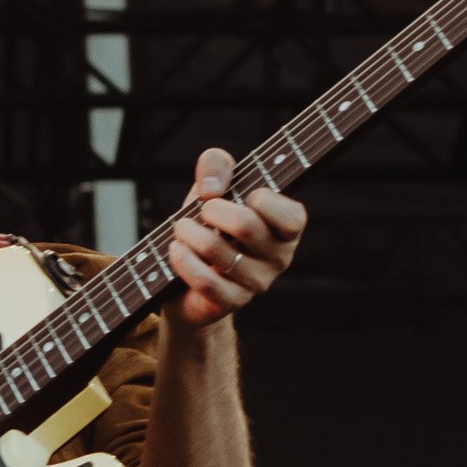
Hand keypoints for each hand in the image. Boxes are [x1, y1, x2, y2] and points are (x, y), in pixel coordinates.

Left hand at [166, 147, 307, 329]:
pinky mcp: (231, 302)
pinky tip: (175, 249)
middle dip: (212, 210)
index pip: (291, 216)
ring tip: (182, 228)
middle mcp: (279, 258)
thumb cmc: (211, 222)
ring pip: (217, 250)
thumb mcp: (216, 184)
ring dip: (189, 232)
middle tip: (201, 210)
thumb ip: (218, 163)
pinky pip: (205, 281)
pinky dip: (183, 260)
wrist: (189, 272)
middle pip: (246, 226)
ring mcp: (257, 283)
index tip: (242, 195)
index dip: (260, 199)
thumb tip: (211, 189)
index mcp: (288, 228)